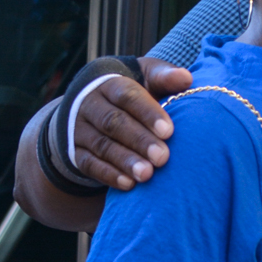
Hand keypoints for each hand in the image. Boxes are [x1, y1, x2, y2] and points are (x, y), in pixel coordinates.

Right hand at [70, 58, 191, 189]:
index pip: (127, 96)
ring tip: (147, 174)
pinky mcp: (74, 152)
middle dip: (139, 141)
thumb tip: (186, 78)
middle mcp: (90, 104)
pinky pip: (89, 164)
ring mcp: (79, 129)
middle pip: (113, 122)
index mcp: (109, 83)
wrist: (88, 103)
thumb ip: (164, 77)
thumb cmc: (131, 92)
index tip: (169, 131)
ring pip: (101, 145)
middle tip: (162, 158)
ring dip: (125, 161)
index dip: (148, 113)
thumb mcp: (145, 77)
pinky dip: (109, 175)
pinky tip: (128, 184)